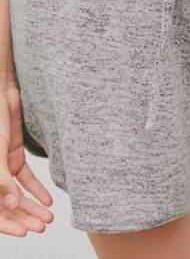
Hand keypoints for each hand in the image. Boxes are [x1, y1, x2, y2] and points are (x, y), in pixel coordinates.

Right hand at [0, 75, 53, 235]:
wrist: (1, 93)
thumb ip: (2, 177)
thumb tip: (13, 204)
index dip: (7, 224)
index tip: (26, 232)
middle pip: (6, 205)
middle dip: (24, 217)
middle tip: (43, 226)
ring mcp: (2, 166)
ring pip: (17, 194)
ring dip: (32, 206)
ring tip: (49, 217)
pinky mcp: (13, 155)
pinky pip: (25, 178)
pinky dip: (36, 189)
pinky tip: (48, 199)